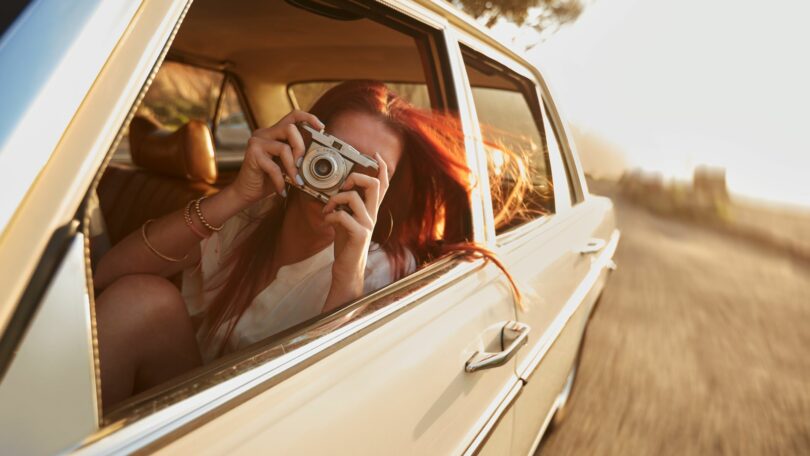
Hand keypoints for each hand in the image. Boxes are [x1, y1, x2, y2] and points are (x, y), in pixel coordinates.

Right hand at [229, 110, 323, 203]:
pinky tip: (282, 190)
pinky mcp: (252, 154)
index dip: (308, 118)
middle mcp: (264, 133)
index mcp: (274, 132)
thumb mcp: (286, 165)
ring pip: (284, 148)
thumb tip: (317, 158)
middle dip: (301, 148)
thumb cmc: (268, 179)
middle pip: (290, 129)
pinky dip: (281, 181)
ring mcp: (257, 142)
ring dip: (292, 168)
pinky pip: (274, 167)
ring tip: (296, 182)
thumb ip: (297, 157)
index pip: (293, 116)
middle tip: (302, 165)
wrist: (247, 192)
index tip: (321, 127)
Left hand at [321, 153, 389, 307]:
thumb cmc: (346, 243)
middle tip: (344, 184)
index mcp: (371, 210)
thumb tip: (335, 191)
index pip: (382, 184)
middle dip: (356, 177)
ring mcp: (367, 225)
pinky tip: (327, 221)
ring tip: (328, 208)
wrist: (347, 269)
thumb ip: (345, 205)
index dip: (381, 168)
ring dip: (335, 199)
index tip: (375, 155)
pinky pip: (343, 216)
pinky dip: (330, 216)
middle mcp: (373, 215)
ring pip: (354, 198)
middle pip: (374, 185)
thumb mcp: (346, 220)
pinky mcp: (359, 235)